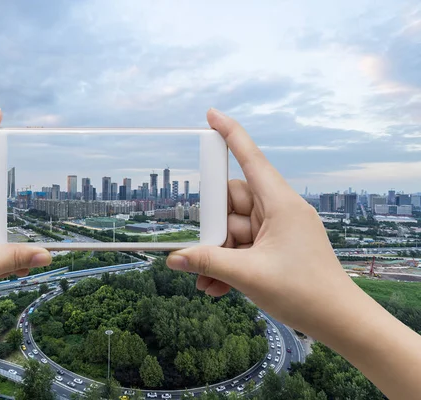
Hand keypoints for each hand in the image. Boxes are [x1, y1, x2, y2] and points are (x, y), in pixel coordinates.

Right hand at [166, 108, 356, 335]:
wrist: (339, 322)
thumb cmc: (306, 292)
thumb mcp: (249, 275)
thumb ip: (208, 262)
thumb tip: (175, 258)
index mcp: (281, 204)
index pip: (250, 159)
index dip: (230, 135)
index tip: (211, 116)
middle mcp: (279, 211)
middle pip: (231, 203)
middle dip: (211, 230)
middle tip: (199, 254)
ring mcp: (277, 231)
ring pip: (233, 231)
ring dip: (216, 256)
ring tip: (206, 282)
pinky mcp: (274, 249)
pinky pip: (242, 248)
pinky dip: (228, 265)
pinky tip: (216, 288)